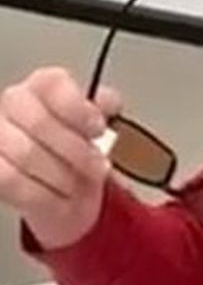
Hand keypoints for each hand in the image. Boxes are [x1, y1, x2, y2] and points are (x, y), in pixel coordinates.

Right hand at [0, 67, 120, 248]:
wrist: (60, 177)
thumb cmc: (76, 143)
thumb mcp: (96, 120)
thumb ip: (104, 106)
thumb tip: (109, 103)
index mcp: (43, 86)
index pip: (53, 85)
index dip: (78, 109)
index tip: (99, 130)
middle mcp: (14, 104)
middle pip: (40, 122)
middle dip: (76, 151)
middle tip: (99, 167)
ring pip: (26, 155)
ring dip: (63, 176)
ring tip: (83, 187)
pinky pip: (11, 182)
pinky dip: (43, 195)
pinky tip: (63, 200)